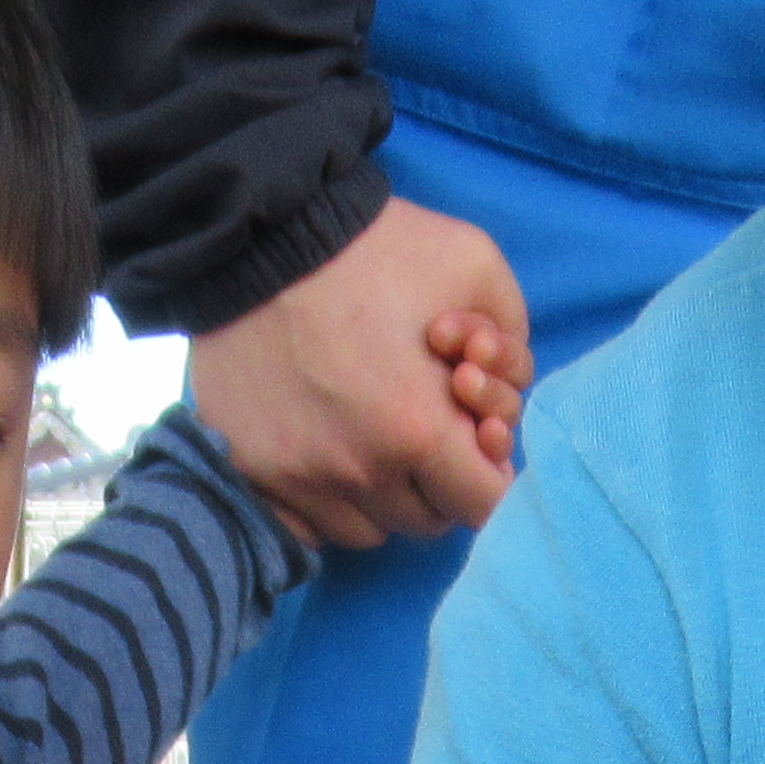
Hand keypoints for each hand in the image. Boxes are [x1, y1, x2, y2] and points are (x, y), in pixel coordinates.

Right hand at [189, 197, 533, 549]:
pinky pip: (310, 526)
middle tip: (424, 428)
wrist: (259, 234)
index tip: (475, 445)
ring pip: (368, 529)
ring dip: (383, 494)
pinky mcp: (253, 475)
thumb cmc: (374, 247)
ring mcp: (299, 481)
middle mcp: (359, 472)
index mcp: (418, 431)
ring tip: (373, 434)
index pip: (482, 508)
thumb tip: (507, 399)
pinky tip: (327, 451)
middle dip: (439, 481)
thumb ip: (511, 339)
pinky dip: (328, 502)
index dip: (488, 476)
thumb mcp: (474, 265)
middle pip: (427, 520)